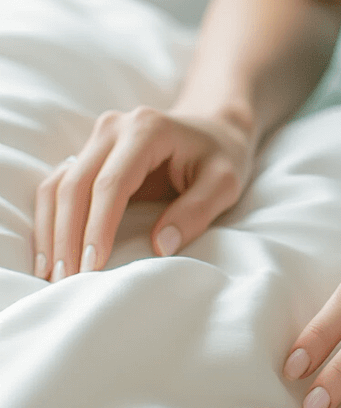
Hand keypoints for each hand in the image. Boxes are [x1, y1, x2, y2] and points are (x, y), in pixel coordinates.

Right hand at [33, 106, 254, 279]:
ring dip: (50, 231)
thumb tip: (161, 246)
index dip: (98, 226)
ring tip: (51, 273)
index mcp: (146, 130)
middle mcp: (113, 128)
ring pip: (58, 185)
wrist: (213, 128)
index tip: (93, 266)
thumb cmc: (221, 156)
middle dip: (67, 236)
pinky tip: (49, 253)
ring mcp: (97, 139)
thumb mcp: (224, 182)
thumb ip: (197, 211)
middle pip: (76, 184)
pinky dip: (49, 219)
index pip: (112, 183)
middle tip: (67, 279)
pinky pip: (58, 186)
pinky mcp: (88, 154)